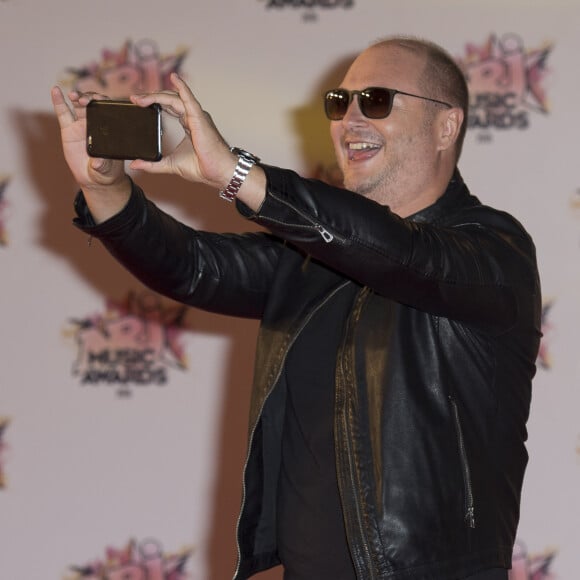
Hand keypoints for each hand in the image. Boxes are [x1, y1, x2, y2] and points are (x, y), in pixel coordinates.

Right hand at [50, 87, 128, 190]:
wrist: (93, 177)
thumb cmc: (106, 171)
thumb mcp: (107, 169)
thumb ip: (103, 165)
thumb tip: (97, 163)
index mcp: (108, 130)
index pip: (108, 110)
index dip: (104, 102)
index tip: (99, 101)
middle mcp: (95, 124)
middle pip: (93, 104)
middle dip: (90, 98)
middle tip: (85, 100)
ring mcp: (81, 125)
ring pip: (79, 105)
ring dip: (77, 96)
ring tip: (73, 95)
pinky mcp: (68, 129)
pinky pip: (63, 113)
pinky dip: (58, 101)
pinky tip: (55, 91)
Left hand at [128, 73, 235, 189]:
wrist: (217, 172)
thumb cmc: (202, 167)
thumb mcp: (170, 164)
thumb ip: (153, 164)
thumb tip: (135, 164)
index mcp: (188, 124)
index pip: (168, 106)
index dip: (153, 102)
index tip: (137, 104)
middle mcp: (192, 116)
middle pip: (168, 99)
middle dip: (150, 97)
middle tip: (134, 99)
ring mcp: (196, 115)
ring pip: (173, 98)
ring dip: (155, 95)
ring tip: (139, 98)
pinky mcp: (199, 117)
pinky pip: (189, 98)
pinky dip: (182, 87)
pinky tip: (174, 77)